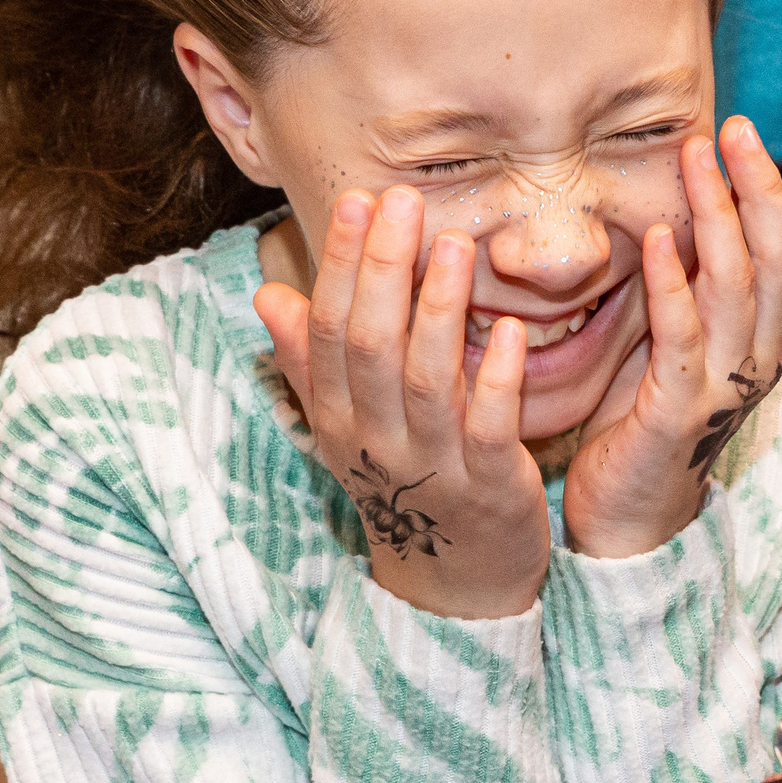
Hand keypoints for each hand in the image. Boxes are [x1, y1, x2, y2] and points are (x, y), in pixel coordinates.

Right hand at [254, 187, 550, 619]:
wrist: (453, 582)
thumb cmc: (401, 479)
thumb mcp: (344, 424)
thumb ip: (309, 361)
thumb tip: (266, 294)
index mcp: (337, 416)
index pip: (328, 328)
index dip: (341, 263)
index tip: (357, 200)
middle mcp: (374, 437)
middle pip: (369, 344)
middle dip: (382, 268)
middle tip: (401, 200)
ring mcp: (432, 463)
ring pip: (427, 379)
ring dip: (438, 308)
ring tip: (455, 245)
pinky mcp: (489, 485)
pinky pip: (490, 427)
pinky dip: (500, 379)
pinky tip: (515, 332)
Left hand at [558, 117, 781, 559]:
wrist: (629, 516)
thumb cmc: (643, 422)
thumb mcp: (672, 341)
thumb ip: (682, 286)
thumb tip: (670, 210)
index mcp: (759, 339)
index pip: (780, 250)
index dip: (764, 189)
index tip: (739, 134)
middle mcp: (755, 358)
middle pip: (773, 259)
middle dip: (753, 188)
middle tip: (730, 132)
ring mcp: (723, 386)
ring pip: (735, 287)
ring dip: (715, 218)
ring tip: (693, 165)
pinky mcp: (680, 410)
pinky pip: (683, 336)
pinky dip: (672, 283)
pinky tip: (656, 240)